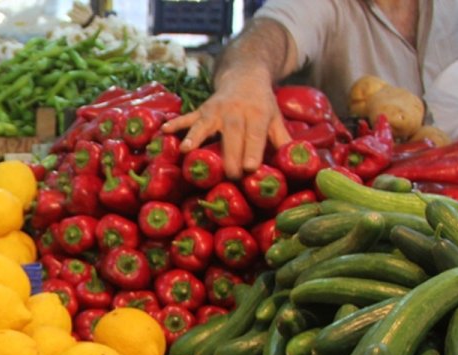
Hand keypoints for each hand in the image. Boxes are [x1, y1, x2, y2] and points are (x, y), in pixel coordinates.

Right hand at [162, 73, 291, 179]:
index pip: (255, 134)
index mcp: (258, 114)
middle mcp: (236, 111)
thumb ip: (282, 140)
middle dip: (230, 154)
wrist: (245, 76)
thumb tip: (293, 163)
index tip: (249, 168)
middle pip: (232, 134)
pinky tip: (164, 130)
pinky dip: (176, 123)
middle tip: (229, 175)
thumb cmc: (262, 104)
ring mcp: (216, 110)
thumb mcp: (276, 118)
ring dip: (195, 136)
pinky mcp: (202, 110)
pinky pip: (188, 117)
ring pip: (205, 124)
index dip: (253, 150)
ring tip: (186, 150)